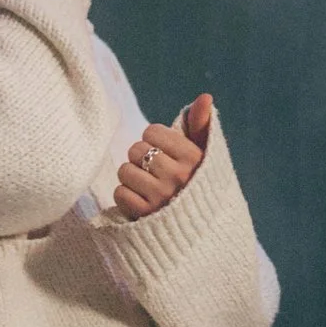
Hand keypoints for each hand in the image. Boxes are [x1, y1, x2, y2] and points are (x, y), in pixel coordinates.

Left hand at [113, 92, 212, 218]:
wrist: (199, 230)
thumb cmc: (197, 184)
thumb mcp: (204, 154)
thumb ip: (201, 125)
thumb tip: (205, 96)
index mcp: (193, 158)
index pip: (152, 132)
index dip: (154, 140)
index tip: (165, 153)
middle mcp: (178, 177)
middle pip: (136, 150)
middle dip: (141, 158)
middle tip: (154, 171)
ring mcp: (161, 197)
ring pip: (125, 171)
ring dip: (132, 177)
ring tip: (147, 186)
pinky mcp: (145, 216)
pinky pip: (120, 193)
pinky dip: (126, 196)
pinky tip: (140, 200)